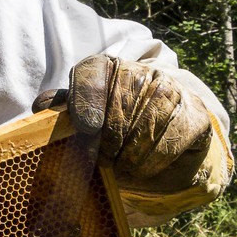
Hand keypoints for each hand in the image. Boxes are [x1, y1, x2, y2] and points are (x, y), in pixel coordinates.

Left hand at [36, 54, 213, 194]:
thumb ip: (63, 112)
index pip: (92, 70)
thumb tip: (41, 105)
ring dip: (127, 158)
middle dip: (106, 143)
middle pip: (117, 106)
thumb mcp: (84, 121)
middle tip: (100, 162)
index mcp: (107, 68)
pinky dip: (151, 163)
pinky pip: (168, 142)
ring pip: (143, 128)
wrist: (166, 144)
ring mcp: (172, 91)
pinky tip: (143, 169)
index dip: (86, 98)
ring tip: (120, 168)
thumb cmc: (115, 131)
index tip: (85, 127)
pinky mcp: (195, 115)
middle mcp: (142, 73)